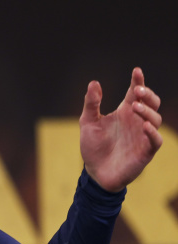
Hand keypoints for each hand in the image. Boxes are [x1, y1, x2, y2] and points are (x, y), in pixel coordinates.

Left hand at [80, 67, 162, 191]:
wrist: (95, 172)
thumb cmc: (93, 147)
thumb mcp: (87, 122)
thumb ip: (91, 103)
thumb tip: (93, 82)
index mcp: (125, 112)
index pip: (135, 93)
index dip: (138, 82)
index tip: (136, 71)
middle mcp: (136, 122)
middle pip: (151, 103)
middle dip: (148, 95)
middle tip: (137, 90)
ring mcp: (143, 136)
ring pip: (155, 119)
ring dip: (147, 111)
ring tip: (135, 107)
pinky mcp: (145, 152)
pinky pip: (155, 140)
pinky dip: (152, 132)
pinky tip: (144, 126)